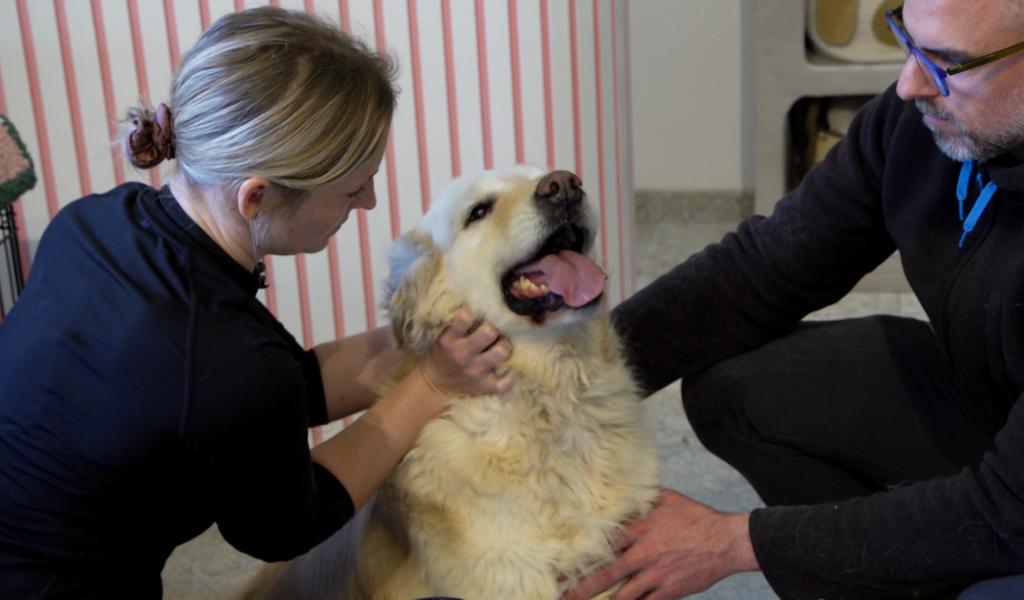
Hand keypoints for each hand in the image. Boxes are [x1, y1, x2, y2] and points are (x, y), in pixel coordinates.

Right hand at [416, 308, 513, 398]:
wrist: (434, 384)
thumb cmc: (443, 354)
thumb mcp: (443, 337)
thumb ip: (459, 325)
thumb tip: (482, 305)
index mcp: (449, 340)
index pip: (464, 318)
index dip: (472, 314)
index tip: (474, 315)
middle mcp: (463, 355)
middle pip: (488, 333)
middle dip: (492, 329)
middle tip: (492, 332)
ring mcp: (475, 372)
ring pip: (501, 352)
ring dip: (504, 347)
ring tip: (500, 347)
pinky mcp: (484, 386)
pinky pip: (505, 383)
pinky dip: (509, 376)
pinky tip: (508, 369)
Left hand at [563, 489, 757, 599]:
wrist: (726, 542)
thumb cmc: (697, 518)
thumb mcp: (669, 499)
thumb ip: (645, 497)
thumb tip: (628, 487)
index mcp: (640, 529)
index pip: (603, 544)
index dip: (581, 555)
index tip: (563, 562)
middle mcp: (644, 554)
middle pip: (605, 574)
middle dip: (581, 587)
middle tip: (561, 595)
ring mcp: (656, 575)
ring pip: (622, 595)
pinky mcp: (669, 591)